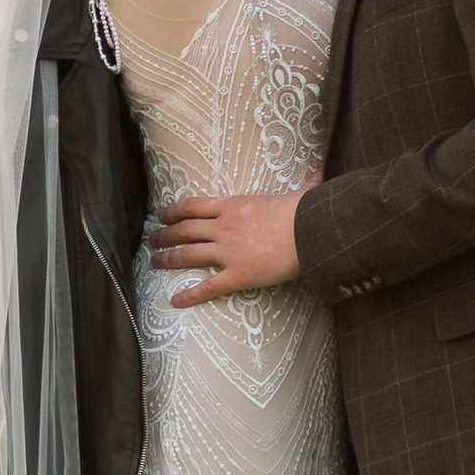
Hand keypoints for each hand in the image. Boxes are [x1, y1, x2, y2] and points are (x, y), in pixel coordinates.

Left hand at [150, 185, 310, 305]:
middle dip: (165, 235)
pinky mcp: (237, 275)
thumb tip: (321, 173)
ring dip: (168, 259)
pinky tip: (175, 300)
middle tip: (152, 240)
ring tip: (154, 262)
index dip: (174, 211)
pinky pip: (208, 287)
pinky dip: (190, 295)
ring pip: (188, 255)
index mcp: (232, 206)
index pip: (194, 207)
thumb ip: (305, 184)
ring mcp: (228, 252)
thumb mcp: (300, 192)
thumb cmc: (305, 210)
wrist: (308, 230)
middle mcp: (223, 228)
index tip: (162, 215)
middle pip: (185, 230)